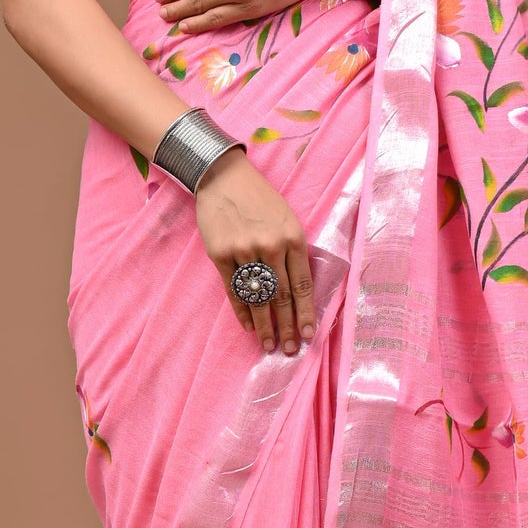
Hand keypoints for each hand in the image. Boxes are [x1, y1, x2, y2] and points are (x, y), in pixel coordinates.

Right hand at [193, 147, 316, 355]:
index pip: (301, 285)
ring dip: (264, 325)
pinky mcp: (220, 254)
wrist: (224, 178)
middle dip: (287, 327)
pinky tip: (248, 326)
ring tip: (269, 345)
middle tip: (289, 349)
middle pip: (281, 296)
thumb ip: (293, 252)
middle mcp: (270, 246)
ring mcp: (243, 250)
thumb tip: (297, 292)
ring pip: (257, 297)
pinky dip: (241, 311)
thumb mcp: (287, 219)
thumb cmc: (260, 200)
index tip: (308, 336)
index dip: (305, 314)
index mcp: (292, 237)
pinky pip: (234, 290)